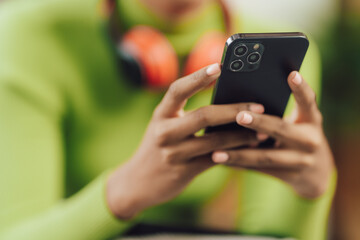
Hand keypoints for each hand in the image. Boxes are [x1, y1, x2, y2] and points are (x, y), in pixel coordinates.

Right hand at [106, 64, 263, 218]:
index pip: (177, 90)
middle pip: (203, 115)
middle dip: (234, 110)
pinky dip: (235, 152)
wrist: (138, 182)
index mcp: (160, 115)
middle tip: (258, 106)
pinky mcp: (184, 172)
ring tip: (263, 130)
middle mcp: (164, 132)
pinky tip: (250, 147)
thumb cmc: (158, 147)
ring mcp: (173, 154)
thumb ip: (186, 115)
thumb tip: (227, 102)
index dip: (198, 77)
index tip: (220, 66)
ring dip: (242, 135)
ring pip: (215, 141)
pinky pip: (216, 159)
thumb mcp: (164, 127)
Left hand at [212, 71, 334, 198]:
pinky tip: (219, 160)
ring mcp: (301, 161)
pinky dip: (238, 164)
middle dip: (259, 123)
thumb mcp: (300, 122)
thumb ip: (280, 111)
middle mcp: (311, 140)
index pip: (308, 101)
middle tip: (239, 116)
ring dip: (239, 153)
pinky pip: (258, 169)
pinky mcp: (289, 176)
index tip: (292, 74)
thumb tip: (241, 102)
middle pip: (281, 129)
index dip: (301, 88)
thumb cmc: (298, 136)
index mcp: (312, 120)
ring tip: (216, 151)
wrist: (317, 173)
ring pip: (265, 156)